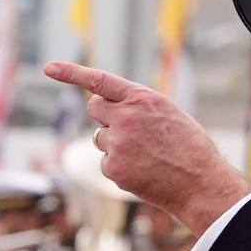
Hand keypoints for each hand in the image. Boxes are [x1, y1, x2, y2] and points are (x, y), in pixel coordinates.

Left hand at [42, 62, 250, 234]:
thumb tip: (110, 110)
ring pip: (100, 138)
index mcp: (142, 98)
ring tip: (145, 155)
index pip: (99, 80)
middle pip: (94, 107)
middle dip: (104, 114)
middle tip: (125, 127)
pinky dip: (120, 167)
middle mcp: (126, 117)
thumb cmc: (190, 147)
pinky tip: (143, 171)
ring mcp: (117, 143)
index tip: (49, 68)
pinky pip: (106, 162)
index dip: (71, 72)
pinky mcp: (113, 168)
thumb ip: (138, 106)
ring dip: (116, 144)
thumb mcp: (168, 114)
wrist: (200, 182)